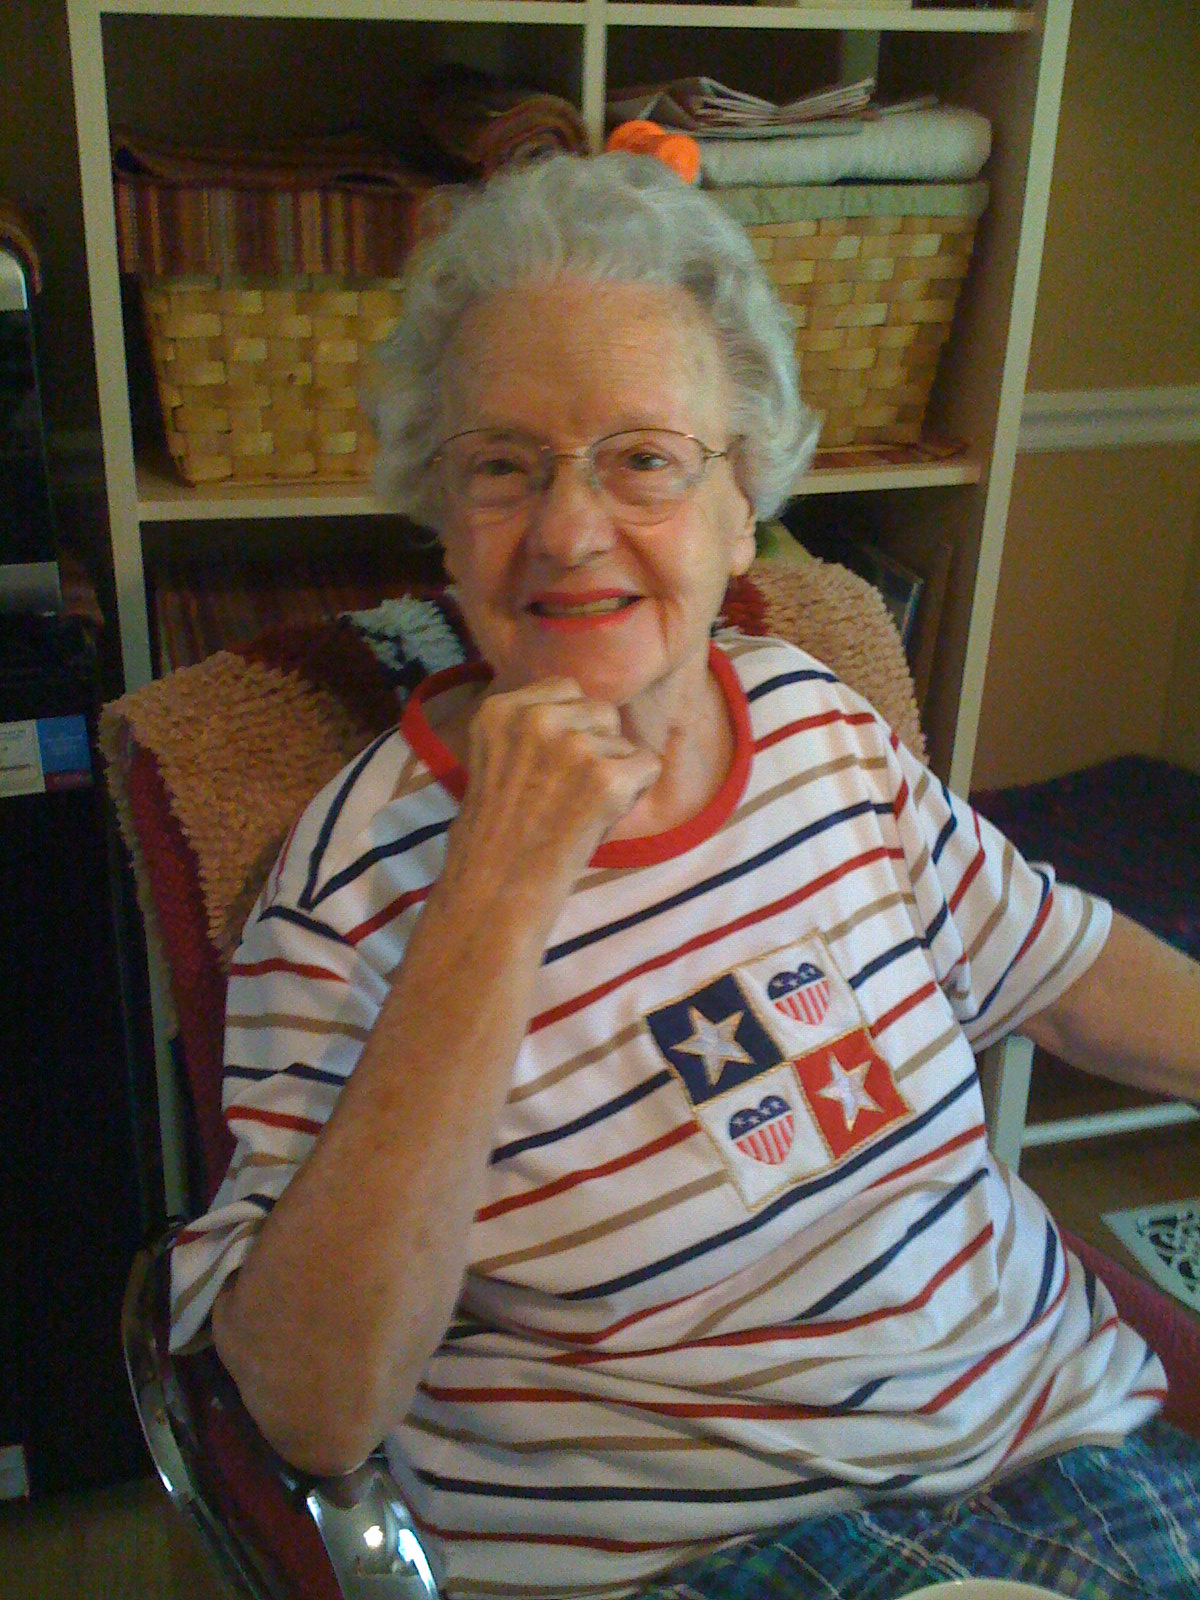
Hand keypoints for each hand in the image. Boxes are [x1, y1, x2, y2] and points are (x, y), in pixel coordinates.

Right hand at [442, 677, 661, 923]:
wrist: (493, 892)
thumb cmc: (495, 836)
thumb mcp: (495, 760)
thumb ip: (531, 729)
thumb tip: (590, 711)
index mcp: (500, 710)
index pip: (565, 689)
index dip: (570, 727)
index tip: (549, 765)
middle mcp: (535, 719)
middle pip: (601, 711)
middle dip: (596, 746)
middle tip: (567, 793)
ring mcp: (572, 747)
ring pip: (624, 742)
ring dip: (613, 773)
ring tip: (577, 810)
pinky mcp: (606, 779)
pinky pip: (648, 767)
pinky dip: (633, 795)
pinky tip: (599, 819)